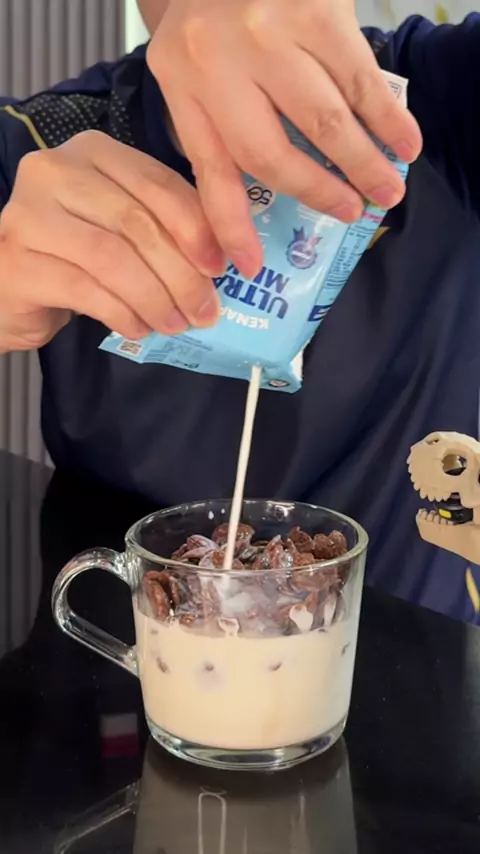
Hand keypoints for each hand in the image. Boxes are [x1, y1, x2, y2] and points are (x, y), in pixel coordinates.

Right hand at [0, 130, 224, 352]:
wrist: (9, 286)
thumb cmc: (74, 255)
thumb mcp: (122, 229)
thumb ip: (163, 228)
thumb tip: (221, 258)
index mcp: (91, 152)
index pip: (157, 183)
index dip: (197, 228)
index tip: (223, 267)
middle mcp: (54, 171)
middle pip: (136, 222)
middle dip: (181, 273)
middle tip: (205, 310)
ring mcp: (27, 214)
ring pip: (112, 257)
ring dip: (154, 297)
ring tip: (175, 324)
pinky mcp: (16, 261)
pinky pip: (85, 289)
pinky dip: (122, 313)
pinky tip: (139, 328)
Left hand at [148, 0, 421, 276]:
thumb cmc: (220, 7)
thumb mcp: (195, 62)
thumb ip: (219, 121)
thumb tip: (255, 203)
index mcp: (181, 80)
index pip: (208, 170)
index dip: (230, 227)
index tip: (249, 266)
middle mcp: (217, 60)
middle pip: (271, 154)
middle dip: (318, 194)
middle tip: (352, 214)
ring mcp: (267, 34)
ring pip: (324, 121)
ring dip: (363, 163)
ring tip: (388, 190)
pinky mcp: (316, 9)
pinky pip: (360, 79)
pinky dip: (388, 117)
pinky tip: (404, 142)